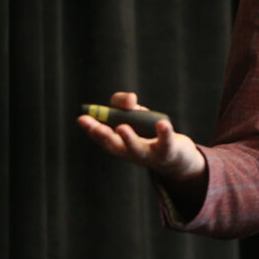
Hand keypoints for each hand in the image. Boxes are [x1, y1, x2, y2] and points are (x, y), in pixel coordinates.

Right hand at [77, 92, 205, 183]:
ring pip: (137, 149)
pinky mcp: (168, 152)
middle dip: (104, 136)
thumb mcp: (134, 115)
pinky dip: (164, 133)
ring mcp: (149, 155)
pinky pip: (166, 143)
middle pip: (115, 146)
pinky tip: (162, 124)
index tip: (82, 118)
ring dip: (129, 139)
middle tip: (96, 127)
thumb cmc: (149, 133)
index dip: (91, 129)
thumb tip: (129, 100)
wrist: (176, 158)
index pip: (101, 137)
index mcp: (119, 144)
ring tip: (122, 128)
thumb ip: (124, 103)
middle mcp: (130, 152)